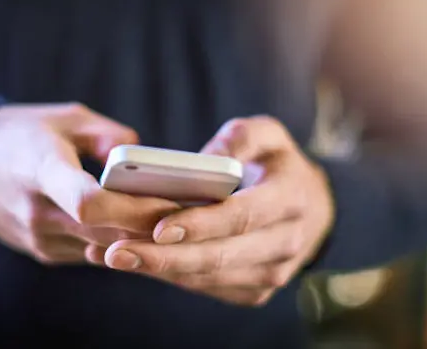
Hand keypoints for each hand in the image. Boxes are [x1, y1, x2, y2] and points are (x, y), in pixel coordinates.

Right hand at [0, 103, 177, 264]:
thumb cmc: (21, 132)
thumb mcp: (66, 118)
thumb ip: (109, 136)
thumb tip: (145, 159)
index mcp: (41, 169)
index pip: (88, 202)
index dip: (134, 208)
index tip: (171, 202)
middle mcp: (37, 211)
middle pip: (105, 231)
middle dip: (150, 225)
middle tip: (192, 212)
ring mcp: (37, 237)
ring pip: (101, 247)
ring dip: (136, 236)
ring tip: (173, 218)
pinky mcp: (41, 250)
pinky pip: (89, 251)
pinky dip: (114, 240)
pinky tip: (137, 226)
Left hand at [104, 116, 334, 304]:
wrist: (312, 210)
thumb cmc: (278, 166)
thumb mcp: (271, 135)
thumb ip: (244, 135)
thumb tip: (208, 158)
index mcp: (290, 199)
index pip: (243, 216)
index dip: (202, 224)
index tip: (160, 228)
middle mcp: (285, 242)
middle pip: (220, 256)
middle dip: (165, 258)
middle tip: (117, 252)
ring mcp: (272, 273)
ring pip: (208, 278)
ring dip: (159, 270)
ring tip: (114, 257)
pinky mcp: (255, 290)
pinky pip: (207, 287)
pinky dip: (170, 277)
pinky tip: (137, 263)